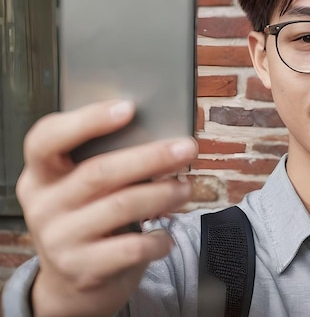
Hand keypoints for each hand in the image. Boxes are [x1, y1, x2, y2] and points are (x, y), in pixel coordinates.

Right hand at [17, 100, 196, 315]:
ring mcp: (59, 239)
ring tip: (186, 187)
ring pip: (121, 205)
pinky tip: (168, 235)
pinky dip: (157, 239)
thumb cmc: (90, 217)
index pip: (46, 139)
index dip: (87, 121)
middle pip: (99, 171)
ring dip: (162, 193)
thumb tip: (163, 137)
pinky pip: (130, 247)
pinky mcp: (82, 269)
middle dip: (151, 156)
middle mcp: (43, 205)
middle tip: (187, 148)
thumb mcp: (83, 189)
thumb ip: (107, 161)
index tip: (129, 108)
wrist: (73, 284)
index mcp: (40, 174)